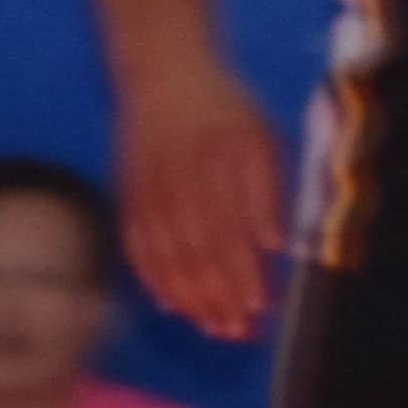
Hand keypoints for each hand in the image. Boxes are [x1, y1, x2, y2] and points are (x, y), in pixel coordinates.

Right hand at [117, 49, 288, 339]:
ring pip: (168, 256)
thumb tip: (277, 246)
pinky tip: (172, 305)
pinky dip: (153, 280)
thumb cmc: (226, 110)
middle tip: (236, 332)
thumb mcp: (261, 138)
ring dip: (190, 298)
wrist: (164, 74)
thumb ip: (268, 192)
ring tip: (211, 327)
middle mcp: (181, 182)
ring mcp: (150, 192)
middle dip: (218, 297)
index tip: (258, 308)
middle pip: (199, 252)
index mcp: (219, 166)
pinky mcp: (130, 198)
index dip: (242, 274)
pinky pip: (138, 249)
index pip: (231, 233)